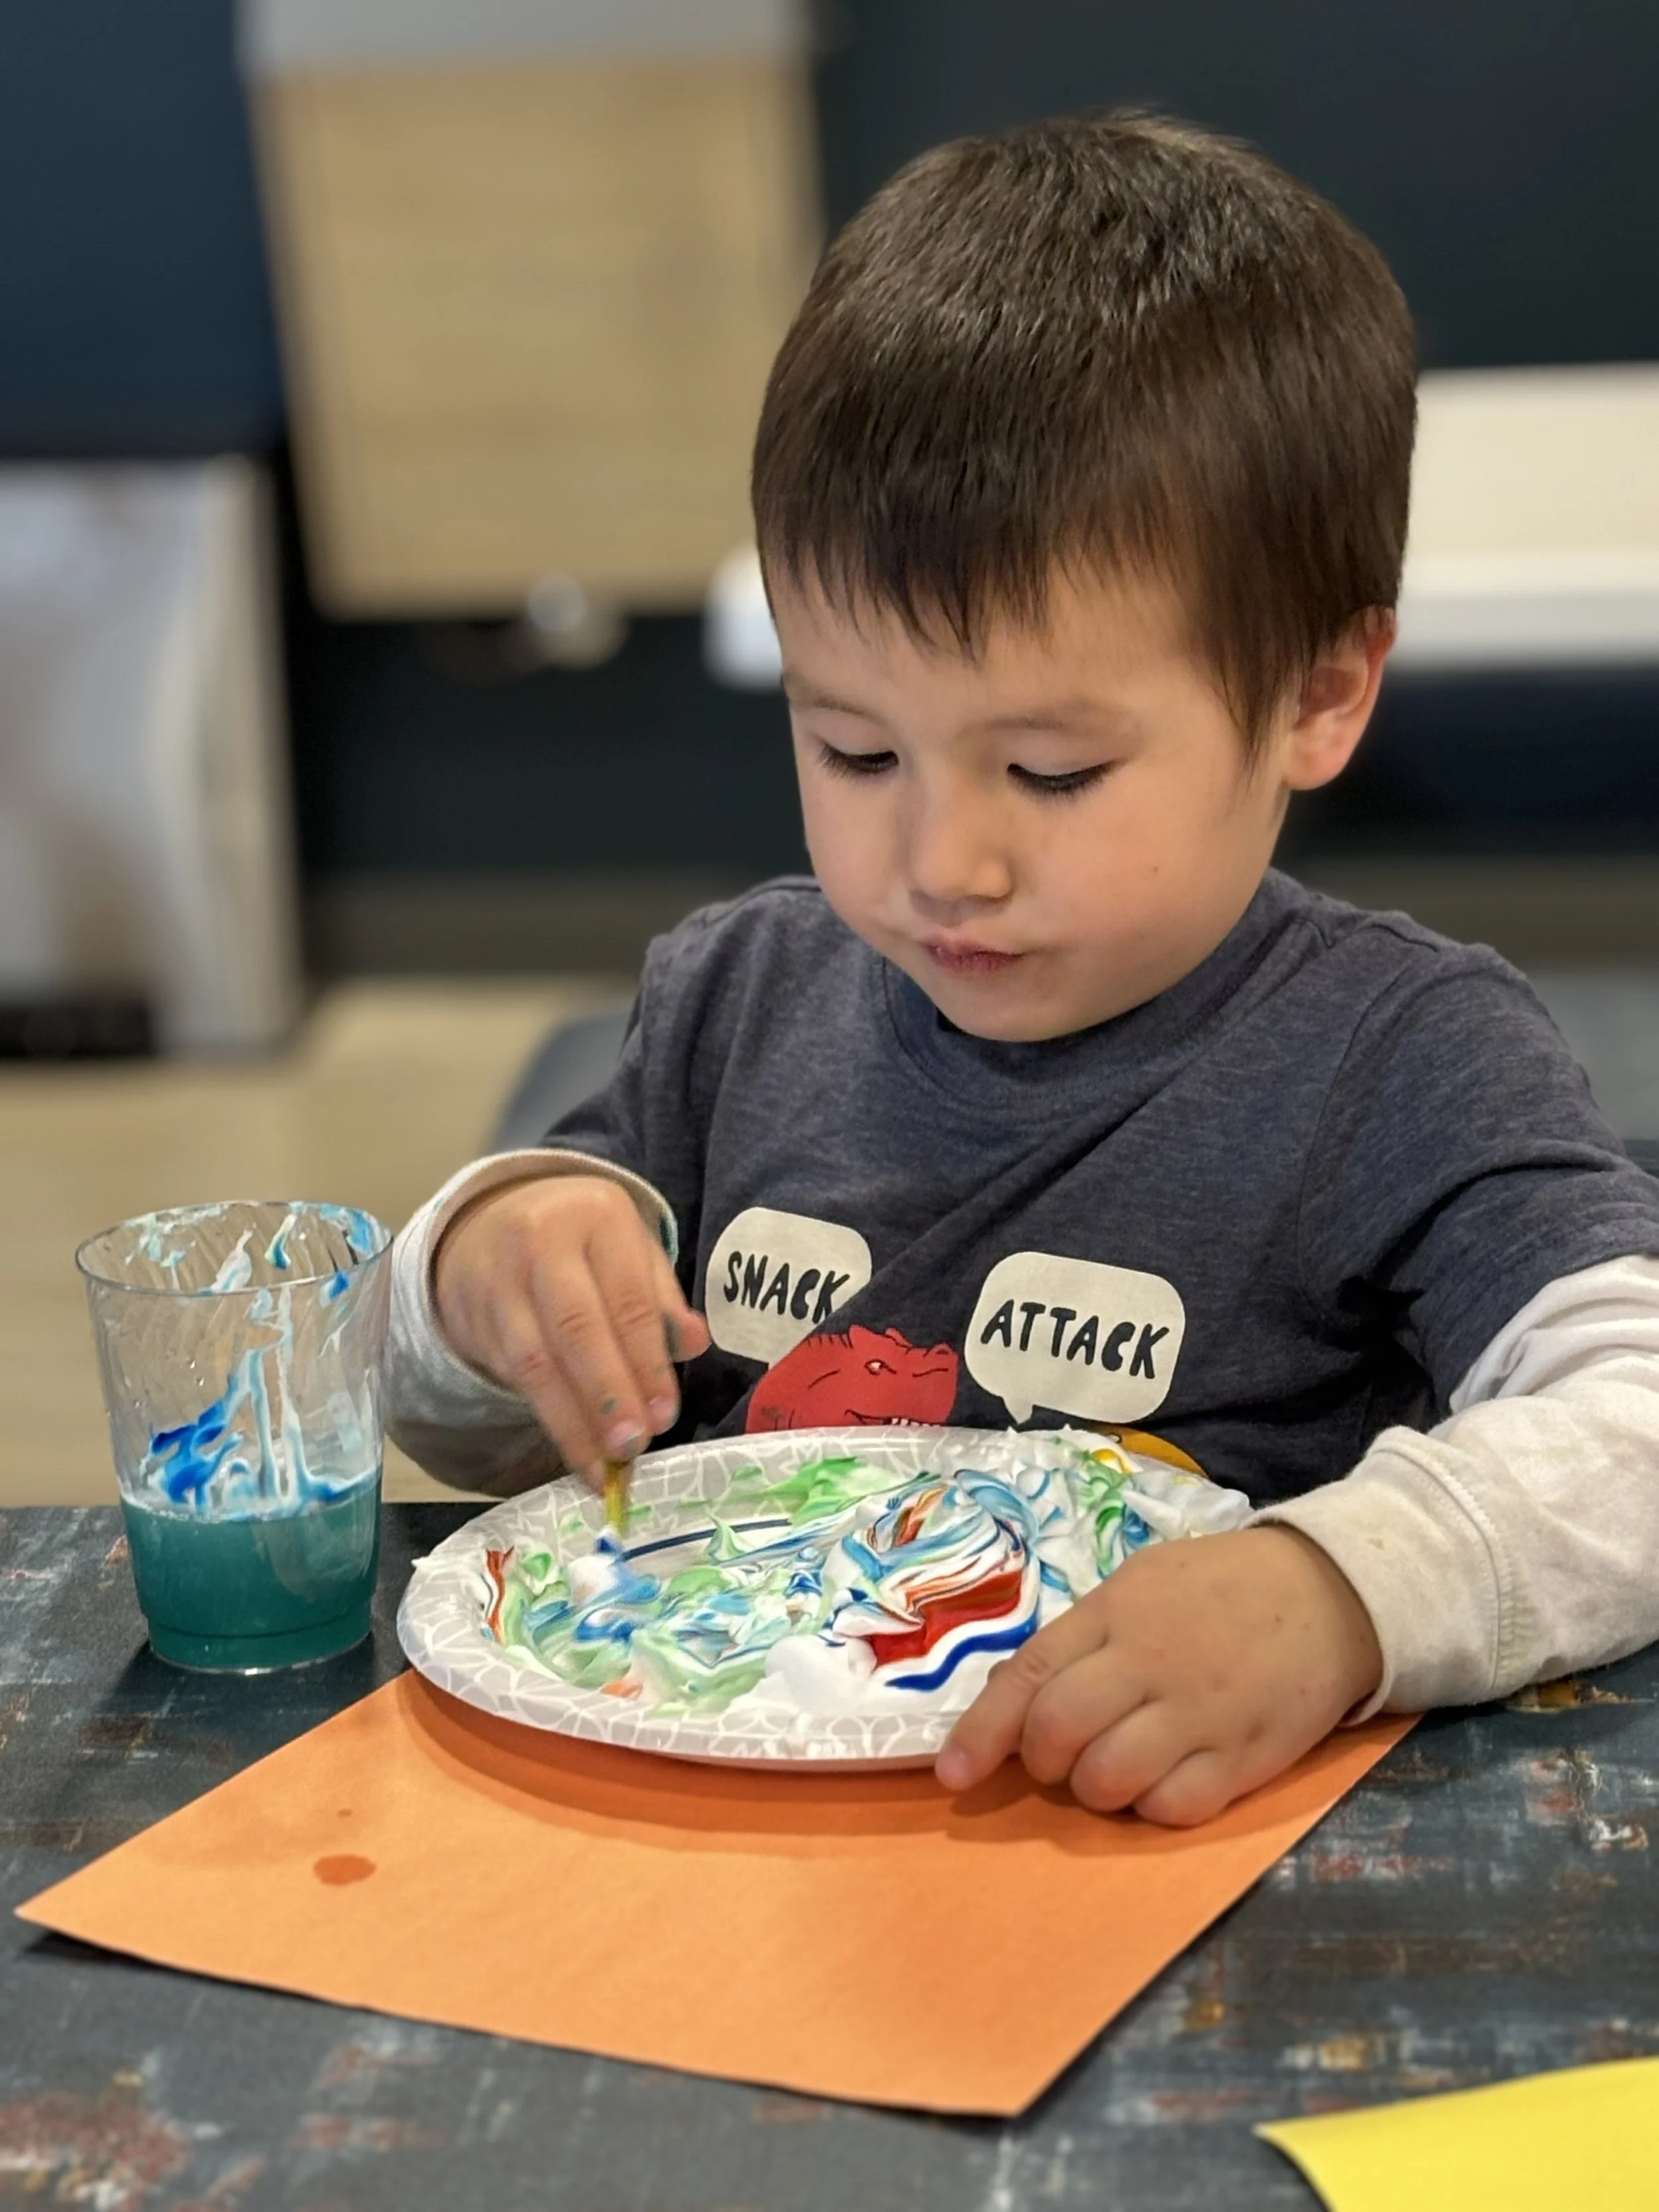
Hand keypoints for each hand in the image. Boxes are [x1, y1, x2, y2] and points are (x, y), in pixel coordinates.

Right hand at [434, 1175, 710, 1486]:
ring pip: (536, 1361)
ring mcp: (499, 1279)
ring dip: (572, 1422)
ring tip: (603, 1467)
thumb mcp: (631, 1252)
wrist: (491, 1221)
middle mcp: (542, 1241)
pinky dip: (548, 1418)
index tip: (664, 1415)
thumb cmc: (583, 1244)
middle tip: (632, 1446)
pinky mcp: (474, 1316)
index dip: (647, 1362)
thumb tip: (694, 1343)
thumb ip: (661, 1300)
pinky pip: (513, 1375)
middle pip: (576, 1329)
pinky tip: (575, 1449)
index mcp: (599, 1217)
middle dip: (607, 1395)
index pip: (629, 1298)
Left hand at [935, 1526, 1382, 1824]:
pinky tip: (1165, 1781)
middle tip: (1060, 1757)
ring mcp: (1198, 1714)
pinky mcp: (1243, 1759)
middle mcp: (1149, 1664)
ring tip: (1115, 1767)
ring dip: (1095, 1789)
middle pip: (1059, 1733)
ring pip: (1108, 1780)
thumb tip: (1019, 1701)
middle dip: (1042, 1761)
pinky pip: (1173, 1808)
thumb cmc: (1219, 1588)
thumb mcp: (1140, 1586)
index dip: (982, 1733)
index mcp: (1115, 1615)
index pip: (1028, 1676)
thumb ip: (1082, 1639)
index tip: (954, 1775)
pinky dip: (1153, 1808)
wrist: (1329, 1593)